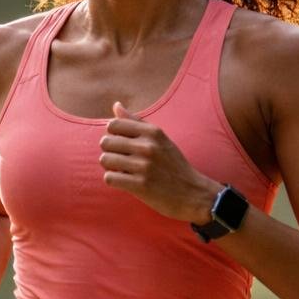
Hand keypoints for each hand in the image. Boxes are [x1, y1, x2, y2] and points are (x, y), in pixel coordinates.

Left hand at [99, 103, 221, 221]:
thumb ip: (136, 122)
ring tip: (123, 171)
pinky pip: (109, 178)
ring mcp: (144, 166)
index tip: (121, 144)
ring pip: (105, 160)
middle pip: (105, 142)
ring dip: (110, 167)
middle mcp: (148, 146)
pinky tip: (124, 181)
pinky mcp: (140, 185)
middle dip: (109, 152)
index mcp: (153, 132)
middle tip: (122, 160)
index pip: (113, 124)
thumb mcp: (160, 139)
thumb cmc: (172, 164)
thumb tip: (116, 105)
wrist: (193, 193)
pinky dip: (113, 180)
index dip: (112, 135)